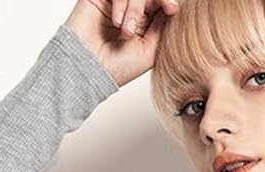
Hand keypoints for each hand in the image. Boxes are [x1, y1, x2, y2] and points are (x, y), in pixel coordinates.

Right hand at [63, 0, 180, 87]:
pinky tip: (117, 23)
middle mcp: (131, 9)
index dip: (168, 1)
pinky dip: (120, 4)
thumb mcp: (151, 51)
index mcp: (145, 22)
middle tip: (169, 8)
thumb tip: (175, 8)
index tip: (173, 9)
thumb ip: (163, 28)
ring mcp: (115, 2)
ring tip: (126, 32)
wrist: (89, 70)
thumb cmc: (118, 68)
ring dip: (134, 10)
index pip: (160, 2)